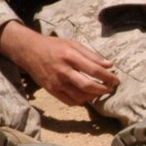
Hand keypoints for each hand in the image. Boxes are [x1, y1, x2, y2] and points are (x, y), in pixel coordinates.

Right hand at [0, 21, 118, 106]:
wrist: (29, 51)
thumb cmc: (54, 46)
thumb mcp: (73, 44)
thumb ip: (92, 55)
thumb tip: (110, 65)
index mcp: (70, 56)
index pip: (94, 69)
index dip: (108, 77)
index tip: (116, 80)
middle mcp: (63, 70)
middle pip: (88, 86)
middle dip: (103, 90)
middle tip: (111, 89)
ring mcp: (56, 82)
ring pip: (80, 96)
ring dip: (93, 96)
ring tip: (99, 92)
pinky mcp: (51, 90)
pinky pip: (70, 101)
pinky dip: (81, 101)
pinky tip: (86, 95)